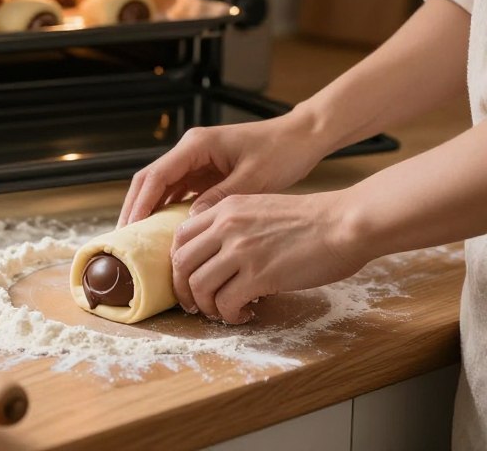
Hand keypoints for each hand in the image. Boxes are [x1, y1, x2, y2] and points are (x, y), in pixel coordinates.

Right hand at [118, 112, 325, 227]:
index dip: (141, 203)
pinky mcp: (206, 171)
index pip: (157, 175)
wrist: (302, 137)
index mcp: (197, 145)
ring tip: (139, 241)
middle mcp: (191, 150)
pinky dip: (168, 210)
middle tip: (124, 239)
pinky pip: (179, 192)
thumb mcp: (253, 178)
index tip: (130, 229)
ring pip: (161, 187)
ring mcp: (196, 160)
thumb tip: (192, 222)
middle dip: (135, 208)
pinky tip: (165, 231)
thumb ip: (221, 198)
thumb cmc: (282, 152)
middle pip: (151, 180)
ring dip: (149, 210)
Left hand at [170, 190, 368, 323]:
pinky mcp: (260, 275)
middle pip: (182, 264)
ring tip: (223, 312)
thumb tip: (214, 256)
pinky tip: (244, 314)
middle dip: (184, 290)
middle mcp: (227, 226)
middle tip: (196, 305)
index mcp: (225, 209)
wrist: (344, 223)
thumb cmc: (311, 220)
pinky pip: (226, 302)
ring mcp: (241, 250)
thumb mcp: (260, 208)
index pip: (180, 236)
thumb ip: (233, 225)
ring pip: (199, 286)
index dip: (178, 263)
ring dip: (206, 307)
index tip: (187, 279)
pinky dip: (230, 314)